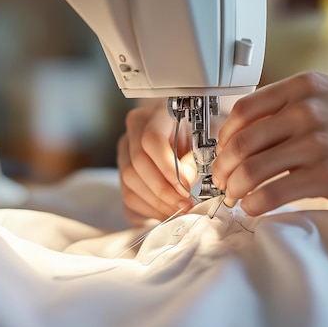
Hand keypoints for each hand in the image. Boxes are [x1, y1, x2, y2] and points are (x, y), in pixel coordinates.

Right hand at [117, 98, 196, 226]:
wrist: (186, 132)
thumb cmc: (199, 134)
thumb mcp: (205, 137)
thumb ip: (196, 156)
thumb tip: (184, 180)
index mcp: (155, 115)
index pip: (151, 140)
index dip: (168, 167)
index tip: (186, 186)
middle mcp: (133, 131)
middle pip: (137, 164)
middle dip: (164, 190)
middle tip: (185, 204)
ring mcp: (123, 152)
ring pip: (130, 182)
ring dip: (156, 202)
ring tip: (179, 209)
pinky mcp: (122, 173)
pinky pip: (128, 196)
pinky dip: (148, 209)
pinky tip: (168, 212)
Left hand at [212, 71, 327, 214]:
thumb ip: (292, 106)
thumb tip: (250, 130)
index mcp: (304, 87)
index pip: (243, 110)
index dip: (224, 136)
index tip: (222, 151)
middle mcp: (307, 110)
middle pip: (241, 142)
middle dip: (223, 167)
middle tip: (222, 180)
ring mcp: (317, 143)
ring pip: (251, 169)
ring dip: (234, 188)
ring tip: (235, 196)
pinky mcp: (327, 176)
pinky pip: (273, 193)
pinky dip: (255, 204)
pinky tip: (253, 207)